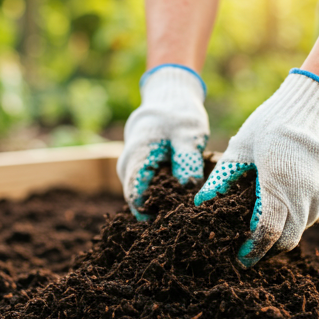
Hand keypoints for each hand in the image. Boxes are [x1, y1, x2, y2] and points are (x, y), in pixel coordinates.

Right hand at [117, 64, 208, 219]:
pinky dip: (165, 193)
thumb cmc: (178, 114)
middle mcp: (128, 168)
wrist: (168, 95)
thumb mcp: (189, 136)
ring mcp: (131, 168)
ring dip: (164, 204)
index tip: (180, 223)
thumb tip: (191, 191)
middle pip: (140, 201)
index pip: (137, 201)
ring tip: (189, 209)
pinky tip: (184, 194)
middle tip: (189, 220)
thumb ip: (188, 163)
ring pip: (144, 195)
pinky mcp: (140, 168)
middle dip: (162, 213)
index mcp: (136, 160)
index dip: (156, 217)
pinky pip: (149, 187)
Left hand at [195, 69, 318, 267]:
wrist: (314, 105)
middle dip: (267, 248)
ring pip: (300, 228)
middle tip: (248, 246)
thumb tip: (201, 204)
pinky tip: (281, 202)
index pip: (268, 233)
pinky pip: (312, 214)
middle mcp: (307, 195)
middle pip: (287, 240)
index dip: (252, 250)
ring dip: (282, 232)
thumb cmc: (271, 124)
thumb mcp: (240, 148)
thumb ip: (221, 179)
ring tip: (262, 222)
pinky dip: (295, 216)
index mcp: (280, 185)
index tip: (240, 257)